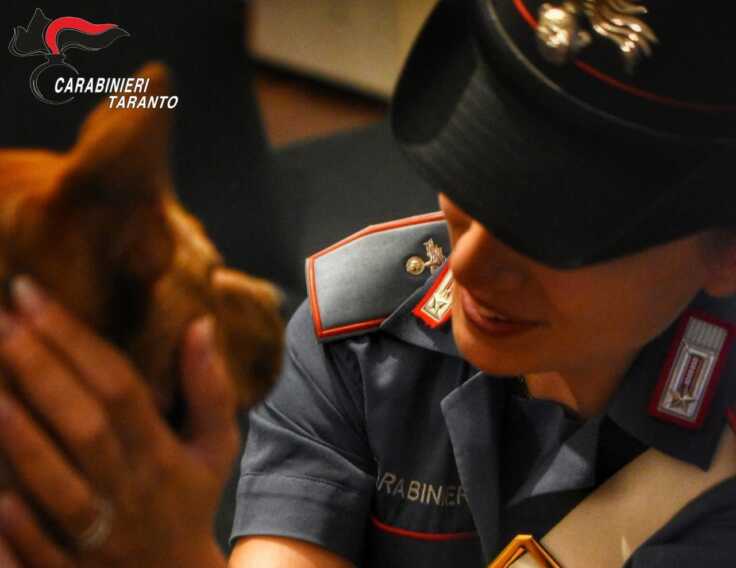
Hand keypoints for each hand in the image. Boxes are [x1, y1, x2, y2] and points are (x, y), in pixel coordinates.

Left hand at [0, 276, 237, 567]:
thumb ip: (209, 388)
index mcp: (163, 454)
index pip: (120, 388)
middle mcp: (130, 488)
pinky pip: (32, 543)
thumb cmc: (189, 502)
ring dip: (18, 432)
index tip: (32, 296)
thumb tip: (199, 324)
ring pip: (53, 480)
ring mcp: (97, 532)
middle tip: (1, 319)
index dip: (76, 341)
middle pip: (85, 424)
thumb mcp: (216, 447)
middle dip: (39, 369)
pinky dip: (9, 515)